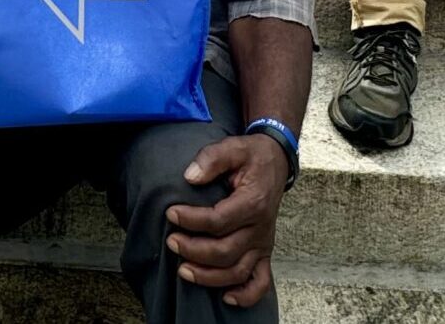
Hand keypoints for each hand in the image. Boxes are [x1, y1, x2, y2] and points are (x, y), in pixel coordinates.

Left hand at [163, 133, 288, 308]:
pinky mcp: (264, 251)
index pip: (218, 220)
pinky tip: (226, 298)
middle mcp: (260, 228)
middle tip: (170, 241)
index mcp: (253, 202)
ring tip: (182, 270)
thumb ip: (211, 158)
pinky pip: (261, 281)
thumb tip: (189, 176)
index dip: (191, 220)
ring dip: (209, 277)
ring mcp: (263, 243)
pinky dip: (246, 295)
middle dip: (194, 251)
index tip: (170, 213)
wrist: (275, 161)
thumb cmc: (251, 156)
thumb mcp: (233, 146)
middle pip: (226, 251)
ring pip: (238, 272)